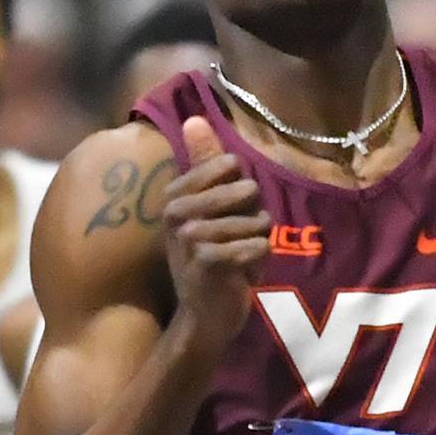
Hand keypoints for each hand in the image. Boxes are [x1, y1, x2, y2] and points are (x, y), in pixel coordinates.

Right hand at [162, 117, 270, 358]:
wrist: (204, 316)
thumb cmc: (212, 257)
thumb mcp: (210, 208)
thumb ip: (205, 164)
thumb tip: (195, 118)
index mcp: (177, 193)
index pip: (232, 166)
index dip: (244, 193)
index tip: (226, 216)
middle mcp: (177, 211)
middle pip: (247, 190)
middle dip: (254, 218)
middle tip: (236, 242)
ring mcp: (189, 236)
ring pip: (257, 220)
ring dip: (257, 243)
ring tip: (238, 260)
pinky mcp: (207, 261)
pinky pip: (257, 244)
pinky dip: (259, 261)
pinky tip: (241, 275)